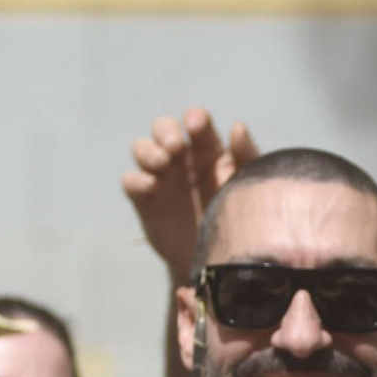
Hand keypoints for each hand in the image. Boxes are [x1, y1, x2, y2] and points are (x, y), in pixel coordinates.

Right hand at [120, 109, 261, 281]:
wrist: (217, 258)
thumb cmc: (237, 216)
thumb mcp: (245, 184)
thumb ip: (246, 155)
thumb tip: (237, 126)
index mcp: (207, 150)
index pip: (197, 123)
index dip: (194, 119)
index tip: (195, 126)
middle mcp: (181, 159)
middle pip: (163, 128)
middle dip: (165, 131)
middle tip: (174, 147)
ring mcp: (160, 177)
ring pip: (142, 148)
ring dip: (148, 150)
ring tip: (161, 163)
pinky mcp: (145, 200)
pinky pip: (131, 181)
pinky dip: (136, 179)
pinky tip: (151, 186)